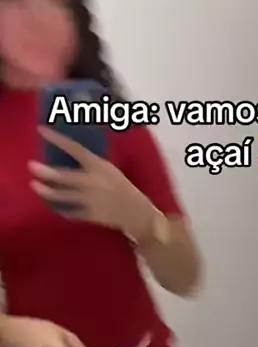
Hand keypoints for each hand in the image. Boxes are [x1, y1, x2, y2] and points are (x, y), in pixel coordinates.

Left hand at [29, 127, 153, 241]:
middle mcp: (92, 182)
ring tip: (35, 186)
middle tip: (31, 166)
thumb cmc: (124, 188)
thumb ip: (92, 165)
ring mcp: (90, 200)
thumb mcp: (110, 170)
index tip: (42, 130)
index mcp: (99, 166)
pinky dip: (62, 209)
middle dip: (46, 172)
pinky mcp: (90, 215)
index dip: (57, 139)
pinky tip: (54, 206)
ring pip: (63, 196)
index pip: (75, 149)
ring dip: (47, 191)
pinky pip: (71, 212)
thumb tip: (71, 155)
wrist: (137, 213)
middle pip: (64, 176)